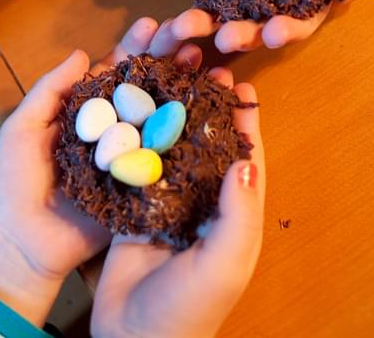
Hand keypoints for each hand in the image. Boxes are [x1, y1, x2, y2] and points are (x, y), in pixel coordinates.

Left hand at [0, 16, 204, 325]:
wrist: (22, 242)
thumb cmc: (14, 182)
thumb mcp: (23, 127)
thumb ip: (51, 90)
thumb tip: (82, 52)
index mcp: (87, 111)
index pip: (115, 71)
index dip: (133, 46)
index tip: (151, 23)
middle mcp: (116, 128)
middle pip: (147, 86)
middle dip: (168, 57)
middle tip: (191, 32)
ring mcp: (133, 155)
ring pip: (164, 116)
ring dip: (186, 87)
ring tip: (205, 61)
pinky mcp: (144, 184)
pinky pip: (169, 157)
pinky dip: (191, 134)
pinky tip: (210, 108)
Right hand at [91, 70, 263, 337]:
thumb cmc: (190, 306)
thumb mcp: (225, 262)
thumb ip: (239, 213)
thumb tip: (247, 161)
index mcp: (230, 211)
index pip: (244, 156)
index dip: (244, 119)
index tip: (239, 83)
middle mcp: (199, 199)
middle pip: (205, 141)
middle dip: (204, 104)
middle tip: (196, 67)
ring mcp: (164, 199)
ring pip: (170, 144)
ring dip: (168, 111)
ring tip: (163, 75)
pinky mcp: (133, 203)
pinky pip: (136, 161)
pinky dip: (134, 133)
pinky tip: (126, 105)